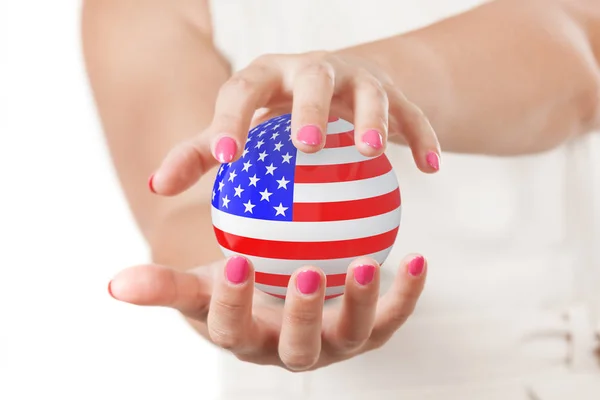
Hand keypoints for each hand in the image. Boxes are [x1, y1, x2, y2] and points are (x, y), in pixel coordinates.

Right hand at [108, 253, 426, 370]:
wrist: (279, 297)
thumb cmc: (238, 287)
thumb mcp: (201, 283)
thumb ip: (164, 286)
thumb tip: (113, 285)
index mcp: (248, 340)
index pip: (233, 330)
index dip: (232, 303)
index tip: (234, 262)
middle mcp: (292, 351)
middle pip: (297, 347)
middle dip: (301, 316)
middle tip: (307, 273)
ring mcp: (335, 344)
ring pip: (351, 335)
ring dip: (363, 304)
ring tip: (369, 263)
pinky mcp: (369, 331)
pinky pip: (392, 318)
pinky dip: (405, 294)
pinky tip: (415, 259)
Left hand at [148, 51, 440, 195]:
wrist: (335, 89)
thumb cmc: (274, 118)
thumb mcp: (239, 131)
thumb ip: (201, 154)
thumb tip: (156, 187)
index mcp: (266, 77)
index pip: (242, 91)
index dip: (233, 120)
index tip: (230, 159)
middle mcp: (310, 70)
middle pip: (310, 78)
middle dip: (309, 107)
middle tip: (306, 146)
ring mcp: (355, 78)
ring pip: (368, 90)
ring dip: (372, 117)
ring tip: (374, 152)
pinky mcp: (393, 91)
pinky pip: (412, 112)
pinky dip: (424, 136)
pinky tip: (432, 168)